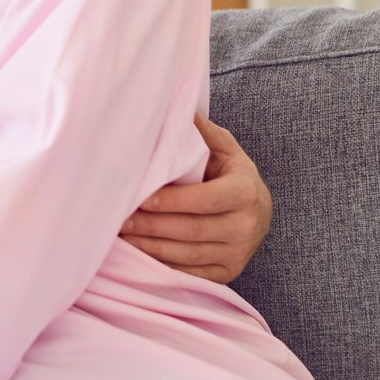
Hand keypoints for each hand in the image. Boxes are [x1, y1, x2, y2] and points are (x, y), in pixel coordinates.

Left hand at [119, 112, 271, 283]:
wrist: (260, 211)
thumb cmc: (232, 174)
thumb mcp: (225, 149)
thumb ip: (201, 132)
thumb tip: (174, 105)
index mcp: (245, 192)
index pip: (205, 199)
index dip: (172, 201)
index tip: (141, 198)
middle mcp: (246, 226)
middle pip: (191, 230)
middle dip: (151, 225)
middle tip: (119, 218)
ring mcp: (238, 253)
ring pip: (187, 255)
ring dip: (150, 247)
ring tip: (120, 237)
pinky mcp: (229, 273)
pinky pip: (190, 273)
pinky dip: (161, 266)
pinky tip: (138, 255)